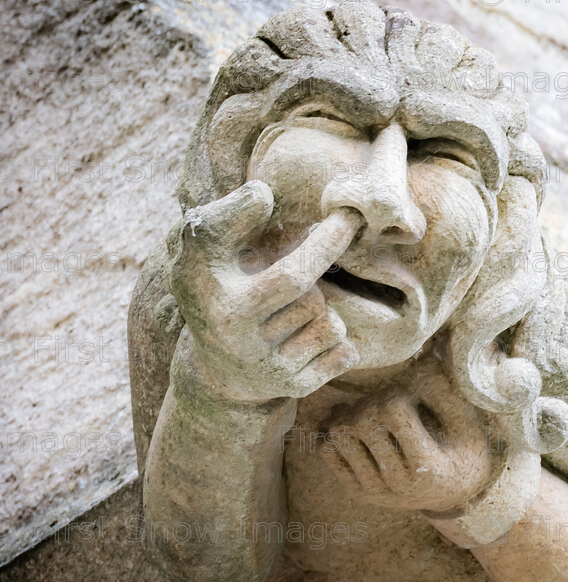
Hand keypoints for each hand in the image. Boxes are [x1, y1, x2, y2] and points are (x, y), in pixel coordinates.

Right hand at [168, 180, 362, 401]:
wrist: (216, 371)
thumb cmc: (215, 291)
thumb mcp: (202, 252)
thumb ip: (226, 215)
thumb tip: (263, 193)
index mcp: (221, 304)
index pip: (292, 274)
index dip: (325, 243)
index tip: (351, 216)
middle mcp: (242, 342)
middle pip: (315, 297)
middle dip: (315, 276)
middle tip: (302, 268)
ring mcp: (268, 369)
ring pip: (331, 324)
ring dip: (322, 312)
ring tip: (291, 312)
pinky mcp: (293, 388)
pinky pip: (344, 353)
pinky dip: (337, 341)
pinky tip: (306, 337)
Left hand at [321, 367, 498, 512]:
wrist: (455, 496)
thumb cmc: (464, 451)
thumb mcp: (467, 423)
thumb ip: (444, 392)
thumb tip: (420, 357)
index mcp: (427, 467)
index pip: (390, 411)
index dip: (395, 394)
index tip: (407, 398)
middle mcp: (396, 484)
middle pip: (360, 420)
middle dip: (371, 401)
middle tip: (386, 402)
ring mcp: (372, 490)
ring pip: (337, 434)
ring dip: (350, 415)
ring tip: (370, 413)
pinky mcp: (356, 490)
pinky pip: (326, 452)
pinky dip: (334, 432)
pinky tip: (356, 427)